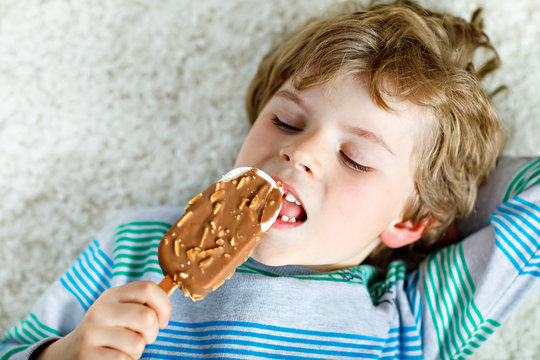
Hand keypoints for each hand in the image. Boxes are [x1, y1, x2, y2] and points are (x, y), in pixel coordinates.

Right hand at [36, 281, 171, 359]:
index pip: (148, 288)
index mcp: (112, 295)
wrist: (71, 352)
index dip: (164, 305)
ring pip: (137, 343)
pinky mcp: (87, 354)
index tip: (163, 320)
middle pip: (146, 317)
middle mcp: (101, 310)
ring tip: (124, 348)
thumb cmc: (108, 330)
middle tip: (144, 338)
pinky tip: (115, 357)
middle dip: (153, 333)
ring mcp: (92, 333)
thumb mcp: (121, 310)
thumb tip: (169, 300)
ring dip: (137, 351)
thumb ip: (142, 303)